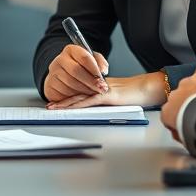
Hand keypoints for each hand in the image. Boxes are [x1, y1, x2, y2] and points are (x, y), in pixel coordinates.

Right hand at [43, 43, 109, 101]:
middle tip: (100, 89)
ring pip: (70, 84)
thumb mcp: (92, 61)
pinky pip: (63, 93)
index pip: (84, 57)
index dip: (94, 69)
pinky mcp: (49, 86)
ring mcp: (52, 73)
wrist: (62, 76)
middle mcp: (59, 60)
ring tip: (93, 93)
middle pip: (76, 70)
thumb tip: (103, 70)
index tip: (102, 78)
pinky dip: (74, 98)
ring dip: (84, 91)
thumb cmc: (80, 68)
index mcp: (71, 50)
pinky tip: (82, 97)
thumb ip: (100, 62)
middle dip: (90, 82)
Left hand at [45, 72, 164, 109]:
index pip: (80, 92)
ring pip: (80, 97)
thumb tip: (97, 106)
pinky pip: (90, 100)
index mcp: (98, 87)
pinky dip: (79, 105)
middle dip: (62, 101)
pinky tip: (71, 108)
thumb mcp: (117, 98)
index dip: (67, 98)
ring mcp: (102, 90)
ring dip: (66, 103)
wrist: (147, 88)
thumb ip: (105, 100)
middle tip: (49, 107)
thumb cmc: (135, 94)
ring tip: (54, 108)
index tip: (56, 104)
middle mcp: (97, 87)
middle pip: (76, 94)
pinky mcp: (107, 95)